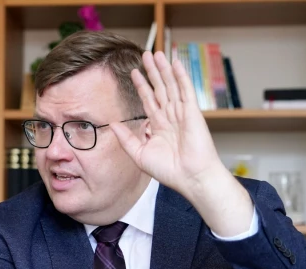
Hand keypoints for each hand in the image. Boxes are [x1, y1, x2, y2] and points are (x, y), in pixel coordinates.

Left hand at [110, 50, 222, 198]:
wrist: (190, 177)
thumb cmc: (168, 171)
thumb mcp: (139, 154)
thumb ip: (126, 138)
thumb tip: (113, 124)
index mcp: (159, 126)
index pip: (149, 100)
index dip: (142, 86)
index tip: (134, 72)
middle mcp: (170, 117)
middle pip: (160, 88)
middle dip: (152, 72)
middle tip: (145, 55)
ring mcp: (182, 113)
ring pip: (171, 85)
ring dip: (164, 69)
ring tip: (156, 53)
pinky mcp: (192, 112)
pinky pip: (186, 90)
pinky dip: (181, 76)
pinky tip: (175, 62)